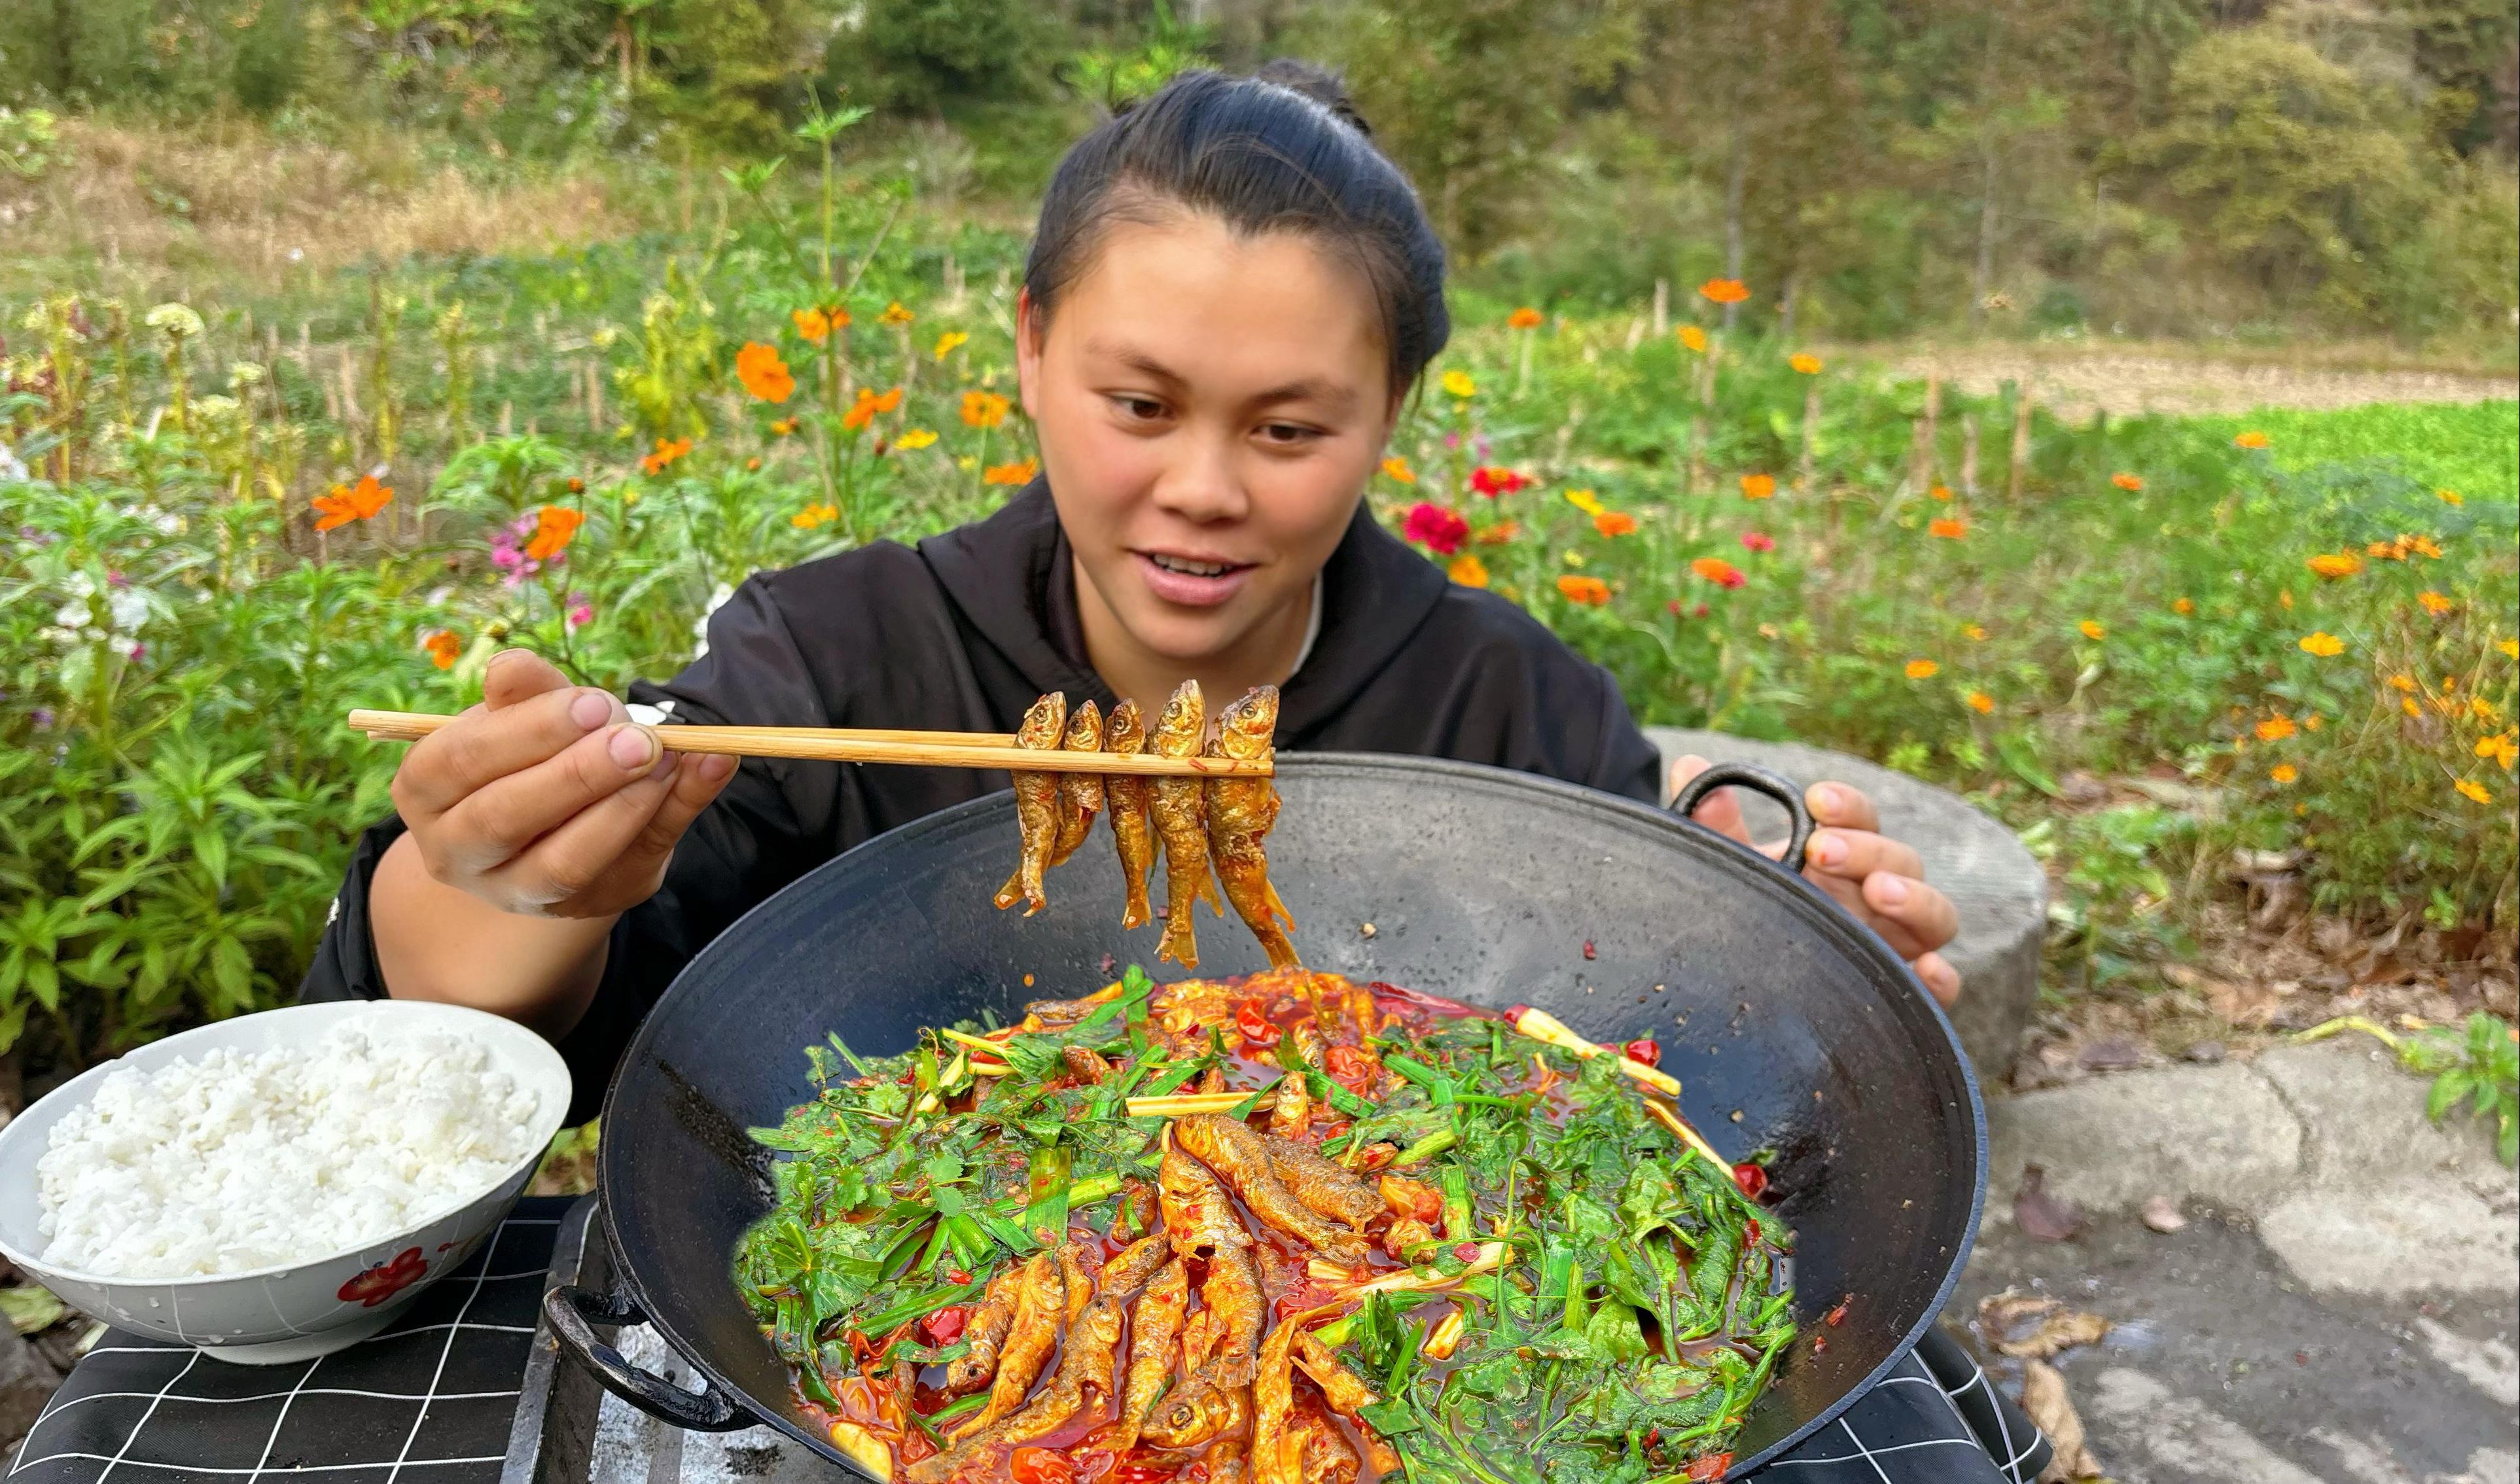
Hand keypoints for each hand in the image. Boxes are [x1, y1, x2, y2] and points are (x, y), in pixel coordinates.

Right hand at [390, 649, 736, 918]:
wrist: (549, 822)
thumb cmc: (524, 752)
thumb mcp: (518, 714)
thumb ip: (523, 693)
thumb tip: (513, 666)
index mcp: (427, 792)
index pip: (461, 761)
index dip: (528, 730)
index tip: (593, 703)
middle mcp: (459, 853)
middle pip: (504, 818)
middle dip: (577, 774)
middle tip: (638, 736)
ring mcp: (520, 892)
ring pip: (563, 864)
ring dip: (623, 807)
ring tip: (667, 756)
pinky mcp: (589, 903)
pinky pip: (634, 865)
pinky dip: (679, 812)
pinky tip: (710, 766)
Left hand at [1669, 755, 1961, 1006]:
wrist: (1741, 986)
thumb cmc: (1746, 915)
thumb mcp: (1728, 871)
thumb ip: (1712, 824)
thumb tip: (1688, 764)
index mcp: (1842, 856)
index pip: (1860, 819)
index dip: (1847, 806)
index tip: (1815, 800)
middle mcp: (1877, 896)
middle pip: (1900, 861)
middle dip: (1867, 850)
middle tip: (1822, 850)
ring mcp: (1896, 943)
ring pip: (1935, 916)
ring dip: (1914, 899)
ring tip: (1878, 893)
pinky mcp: (1903, 993)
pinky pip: (1940, 989)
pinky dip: (1942, 978)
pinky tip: (1926, 970)